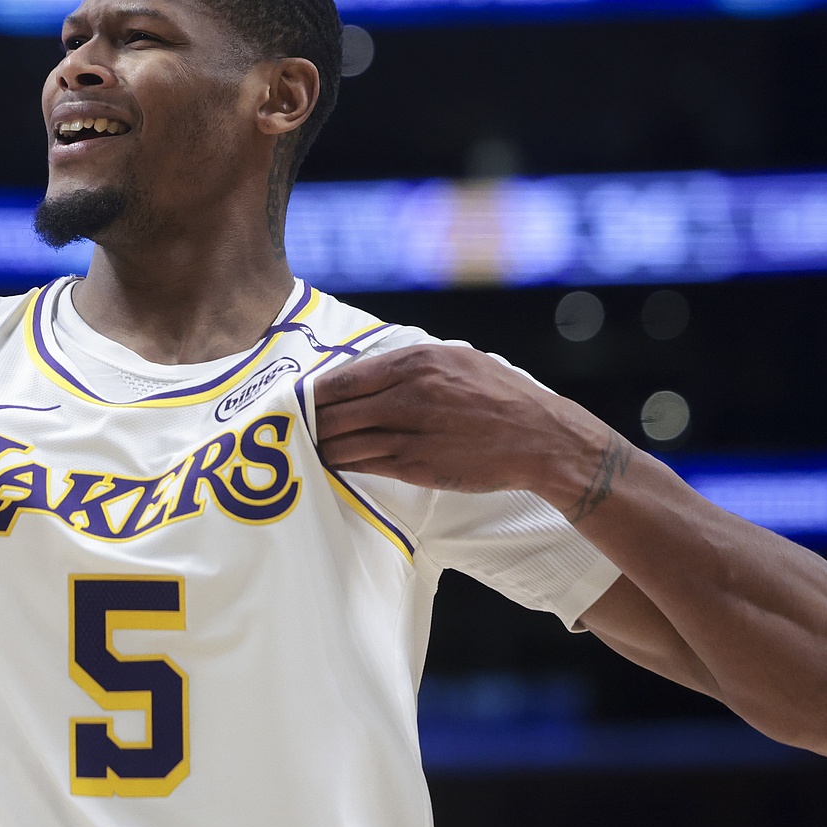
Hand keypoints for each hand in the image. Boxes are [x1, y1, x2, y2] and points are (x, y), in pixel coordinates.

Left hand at [312, 343, 610, 505]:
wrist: (541, 438)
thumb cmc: (499, 397)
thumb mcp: (456, 361)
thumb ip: (410, 366)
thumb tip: (364, 375)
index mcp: (417, 362)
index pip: (344, 378)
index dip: (312, 392)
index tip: (295, 399)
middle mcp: (409, 394)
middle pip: (335, 410)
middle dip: (306, 420)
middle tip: (285, 428)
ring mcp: (411, 432)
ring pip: (342, 440)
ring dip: (318, 446)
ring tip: (300, 449)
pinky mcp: (416, 465)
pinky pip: (362, 464)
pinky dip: (340, 464)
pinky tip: (328, 464)